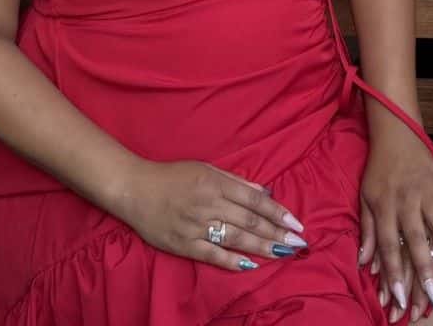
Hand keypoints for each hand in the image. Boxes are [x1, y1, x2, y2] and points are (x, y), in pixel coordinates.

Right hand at [112, 159, 306, 272]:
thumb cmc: (172, 176)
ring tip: (282, 253)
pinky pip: (211, 254)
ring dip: (262, 247)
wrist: (134, 189)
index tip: (296, 223)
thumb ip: (235, 181)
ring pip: (235, 239)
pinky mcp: (182, 243)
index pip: (255, 200)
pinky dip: (231, 260)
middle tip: (298, 243)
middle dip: (276, 233)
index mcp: (216, 182)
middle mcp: (209, 203)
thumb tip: (264, 193)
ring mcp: (195, 225)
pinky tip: (250, 265)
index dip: (278, 212)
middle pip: (249, 221)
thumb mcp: (206, 168)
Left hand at [358, 132, 432, 320]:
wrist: (397, 135)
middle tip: (432, 294)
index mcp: (384, 206)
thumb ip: (366, 231)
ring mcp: (426, 191)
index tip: (400, 297)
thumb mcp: (365, 199)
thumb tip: (363, 262)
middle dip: (424, 269)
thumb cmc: (378, 172)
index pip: (388, 245)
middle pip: (416, 239)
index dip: (393, 273)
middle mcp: (406, 200)